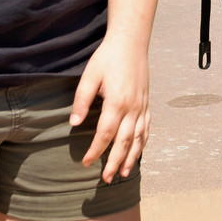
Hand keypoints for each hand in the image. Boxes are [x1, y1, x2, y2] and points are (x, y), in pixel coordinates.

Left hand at [71, 31, 149, 182]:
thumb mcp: (90, 76)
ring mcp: (142, 106)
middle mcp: (132, 108)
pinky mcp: (146, 102)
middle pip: (124, 142)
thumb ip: (82, 101)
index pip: (105, 134)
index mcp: (116, 102)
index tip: (86, 162)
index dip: (95, 150)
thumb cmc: (108, 58)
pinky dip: (143, 143)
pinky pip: (147, 128)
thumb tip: (74, 124)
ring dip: (131, 158)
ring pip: (138, 138)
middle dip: (115, 162)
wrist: (131, 42)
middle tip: (106, 178)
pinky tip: (138, 152)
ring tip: (124, 173)